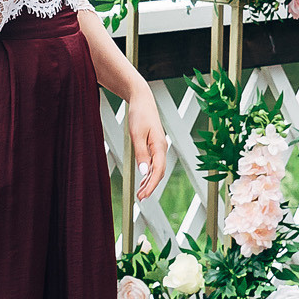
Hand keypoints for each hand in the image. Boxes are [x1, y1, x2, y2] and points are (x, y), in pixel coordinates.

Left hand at [126, 85, 168, 199]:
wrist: (142, 100)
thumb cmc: (139, 115)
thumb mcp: (137, 134)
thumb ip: (141, 154)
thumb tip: (145, 172)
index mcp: (159, 146)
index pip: (158, 171)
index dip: (151, 185)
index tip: (143, 195)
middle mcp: (161, 148)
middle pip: (159, 172)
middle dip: (151, 186)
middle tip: (140, 198)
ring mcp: (158, 147)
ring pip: (157, 169)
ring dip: (149, 181)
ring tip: (140, 193)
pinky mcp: (154, 145)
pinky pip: (153, 163)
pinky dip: (148, 173)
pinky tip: (143, 180)